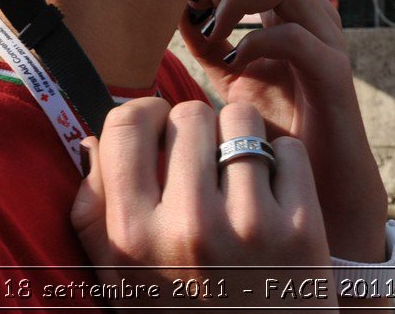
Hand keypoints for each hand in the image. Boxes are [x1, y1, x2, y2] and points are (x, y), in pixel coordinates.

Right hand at [70, 98, 331, 307]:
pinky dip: (284, 164)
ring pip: (242, 120)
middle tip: (203, 162)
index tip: (156, 128)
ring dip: (241, 137)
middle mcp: (187, 228)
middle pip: (189, 114)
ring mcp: (248, 227)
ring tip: (239, 172)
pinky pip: (289, 150)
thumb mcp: (120, 281)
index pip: (125, 124)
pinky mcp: (301, 230)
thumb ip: (94, 211)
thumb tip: (93, 138)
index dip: (143, 114)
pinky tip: (276, 196)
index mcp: (132, 238)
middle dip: (195, 129)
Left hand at [181, 0, 388, 260]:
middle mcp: (313, 15)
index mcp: (291, 10)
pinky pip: (293, 36)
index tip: (193, 7)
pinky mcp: (332, 74)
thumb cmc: (279, 127)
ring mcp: (327, 40)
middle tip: (205, 17)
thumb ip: (209, 42)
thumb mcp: (233, 75)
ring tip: (216, 36)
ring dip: (237, 1)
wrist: (320, 184)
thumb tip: (181, 9)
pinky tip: (236, 66)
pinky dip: (254, 43)